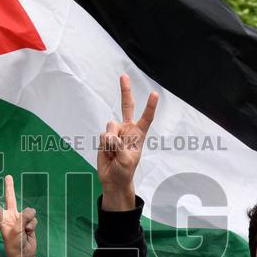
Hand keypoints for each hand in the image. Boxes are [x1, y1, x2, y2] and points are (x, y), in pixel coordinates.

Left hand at [0, 175, 37, 256]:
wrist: (23, 256)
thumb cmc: (15, 244)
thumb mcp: (16, 231)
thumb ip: (23, 218)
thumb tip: (31, 211)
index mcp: (3, 219)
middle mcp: (11, 217)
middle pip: (10, 198)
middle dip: (10, 187)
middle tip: (8, 176)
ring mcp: (21, 220)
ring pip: (28, 212)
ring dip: (29, 221)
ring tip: (25, 231)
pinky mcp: (29, 224)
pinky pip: (34, 219)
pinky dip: (33, 226)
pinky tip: (29, 233)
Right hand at [97, 74, 157, 210]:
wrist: (113, 179)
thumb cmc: (125, 171)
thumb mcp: (127, 160)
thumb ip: (120, 145)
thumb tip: (110, 133)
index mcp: (138, 134)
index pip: (146, 118)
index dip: (149, 106)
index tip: (154, 94)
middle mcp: (127, 129)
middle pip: (126, 106)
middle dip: (125, 91)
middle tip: (123, 76)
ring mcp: (115, 132)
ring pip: (110, 128)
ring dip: (111, 142)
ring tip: (114, 154)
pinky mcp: (104, 137)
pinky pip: (102, 136)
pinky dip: (104, 146)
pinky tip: (108, 153)